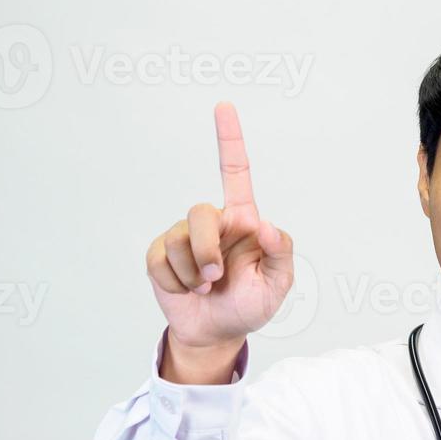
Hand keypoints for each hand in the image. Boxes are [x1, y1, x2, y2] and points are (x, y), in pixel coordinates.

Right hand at [146, 102, 294, 351]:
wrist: (216, 332)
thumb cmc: (250, 304)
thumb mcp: (278, 283)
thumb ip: (280, 252)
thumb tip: (265, 226)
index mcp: (243, 221)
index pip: (235, 173)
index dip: (229, 139)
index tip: (223, 107)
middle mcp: (213, 223)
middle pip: (199, 213)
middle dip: (206, 249)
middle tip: (217, 278)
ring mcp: (184, 238)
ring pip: (178, 239)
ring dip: (193, 272)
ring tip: (206, 287)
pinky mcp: (160, 255)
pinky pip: (160, 260)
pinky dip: (176, 282)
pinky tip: (188, 290)